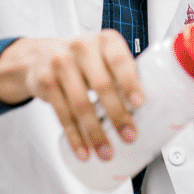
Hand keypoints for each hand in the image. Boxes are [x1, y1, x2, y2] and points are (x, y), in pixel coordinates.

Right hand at [0, 31, 142, 161]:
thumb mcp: (104, 56)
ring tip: (107, 152)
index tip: (139, 104)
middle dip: (117, 115)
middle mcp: (82, 48)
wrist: (41, 55)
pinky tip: (83, 150)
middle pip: (102, 86)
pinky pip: (61, 114)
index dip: (130, 82)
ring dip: (95, 133)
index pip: (120, 61)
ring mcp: (60, 64)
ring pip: (80, 104)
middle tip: (129, 136)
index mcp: (106, 41)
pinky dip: (74, 136)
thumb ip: (123, 75)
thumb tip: (152, 108)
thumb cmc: (84, 59)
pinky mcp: (45, 82)